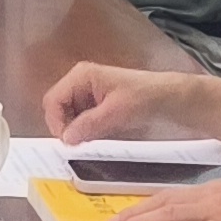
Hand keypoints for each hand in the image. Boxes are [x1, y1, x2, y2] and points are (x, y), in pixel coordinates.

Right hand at [42, 60, 174, 141]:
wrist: (168, 98)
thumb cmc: (145, 96)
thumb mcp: (116, 112)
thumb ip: (89, 125)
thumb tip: (66, 138)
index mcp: (81, 76)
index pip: (53, 100)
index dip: (56, 122)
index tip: (67, 141)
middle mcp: (80, 82)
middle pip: (57, 108)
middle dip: (65, 127)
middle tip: (77, 144)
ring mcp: (86, 93)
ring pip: (67, 116)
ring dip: (75, 130)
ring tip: (90, 139)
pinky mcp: (94, 105)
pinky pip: (79, 120)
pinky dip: (84, 130)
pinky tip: (96, 135)